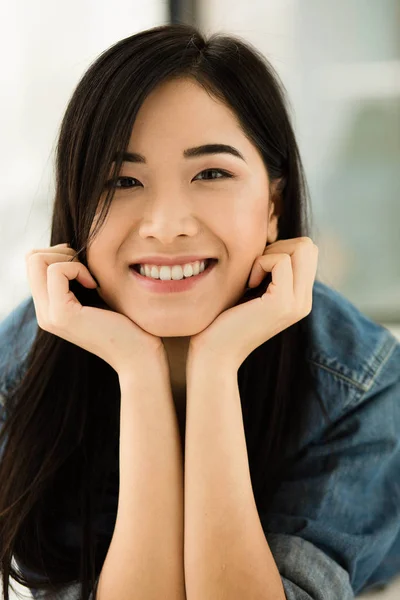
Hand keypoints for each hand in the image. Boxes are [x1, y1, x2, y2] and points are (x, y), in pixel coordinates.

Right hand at [25, 242, 166, 374]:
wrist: (140, 357)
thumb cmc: (129, 325)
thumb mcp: (100, 297)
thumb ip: (80, 279)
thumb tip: (71, 249)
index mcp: (50, 309)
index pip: (34, 264)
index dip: (59, 253)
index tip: (86, 266)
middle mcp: (44, 313)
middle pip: (31, 259)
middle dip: (61, 251)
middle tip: (88, 268)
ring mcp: (50, 315)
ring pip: (36, 261)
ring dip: (69, 259)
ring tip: (91, 277)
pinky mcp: (62, 314)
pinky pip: (57, 271)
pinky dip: (77, 268)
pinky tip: (95, 285)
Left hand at [188, 237, 318, 369]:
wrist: (214, 354)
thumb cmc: (222, 320)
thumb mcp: (250, 290)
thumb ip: (266, 271)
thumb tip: (268, 238)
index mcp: (299, 298)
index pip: (307, 251)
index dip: (280, 248)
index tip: (256, 268)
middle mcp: (304, 301)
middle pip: (309, 246)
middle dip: (278, 246)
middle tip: (254, 270)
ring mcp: (297, 303)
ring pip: (302, 248)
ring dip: (269, 254)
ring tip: (252, 279)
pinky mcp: (283, 304)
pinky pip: (281, 260)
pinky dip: (261, 263)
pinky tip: (248, 284)